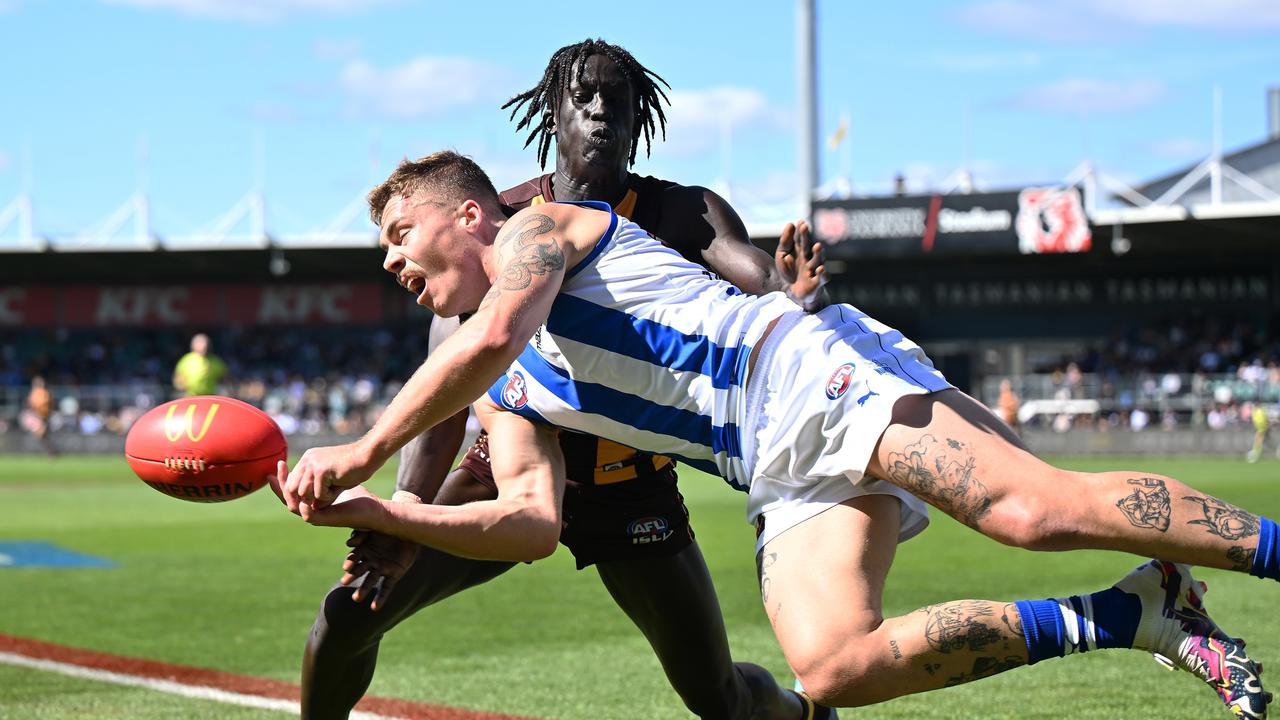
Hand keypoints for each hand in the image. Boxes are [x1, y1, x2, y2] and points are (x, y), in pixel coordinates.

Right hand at [271, 461, 386, 526]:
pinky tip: (298, 487)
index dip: (282, 480)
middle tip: (279, 465)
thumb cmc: (358, 494)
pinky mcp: (325, 520)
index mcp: (313, 501)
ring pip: (293, 505)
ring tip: (285, 472)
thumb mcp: (336, 480)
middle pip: (288, 497)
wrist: (373, 508)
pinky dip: (301, 504)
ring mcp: (317, 515)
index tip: (279, 463)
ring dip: (288, 490)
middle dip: (281, 482)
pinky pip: (307, 514)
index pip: (291, 491)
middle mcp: (312, 509)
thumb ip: (323, 476)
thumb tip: (311, 463)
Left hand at [281, 441, 378, 509]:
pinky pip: (318, 494)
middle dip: (307, 498)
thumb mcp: (330, 477)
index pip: (291, 481)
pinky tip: (340, 486)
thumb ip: (315, 486)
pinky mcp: (321, 470)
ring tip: (334, 489)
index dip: (296, 494)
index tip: (308, 501)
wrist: (368, 456)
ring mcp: (312, 464)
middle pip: (292, 489)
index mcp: (308, 459)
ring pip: (303, 493)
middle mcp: (307, 460)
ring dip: (319, 497)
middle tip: (326, 496)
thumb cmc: (354, 468)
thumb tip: (303, 504)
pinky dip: (330, 496)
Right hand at [340, 529, 418, 611]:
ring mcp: (382, 568)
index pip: (353, 558)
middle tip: (344, 583)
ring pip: (370, 580)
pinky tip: (375, 607)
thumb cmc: (390, 525)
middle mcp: (371, 561)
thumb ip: (362, 533)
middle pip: (359, 570)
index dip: (350, 562)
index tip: (346, 567)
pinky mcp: (394, 574)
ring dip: (363, 590)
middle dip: (352, 576)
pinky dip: (381, 598)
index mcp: (364, 549)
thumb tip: (349, 544)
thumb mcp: (375, 525)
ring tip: (356, 598)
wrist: (411, 528)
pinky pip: (386, 587)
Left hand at [775, 220, 825, 309]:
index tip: (800, 222)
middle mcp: (809, 258)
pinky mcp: (818, 282)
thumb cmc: (789, 271)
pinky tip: (820, 269)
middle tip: (804, 227)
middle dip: (807, 237)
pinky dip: (822, 273)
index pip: (801, 239)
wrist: (793, 293)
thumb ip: (785, 241)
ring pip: (818, 260)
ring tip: (817, 246)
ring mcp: (814, 270)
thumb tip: (790, 223)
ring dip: (818, 253)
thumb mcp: (782, 255)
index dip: (801, 231)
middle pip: (809, 246)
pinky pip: (822, 278)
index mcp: (801, 250)